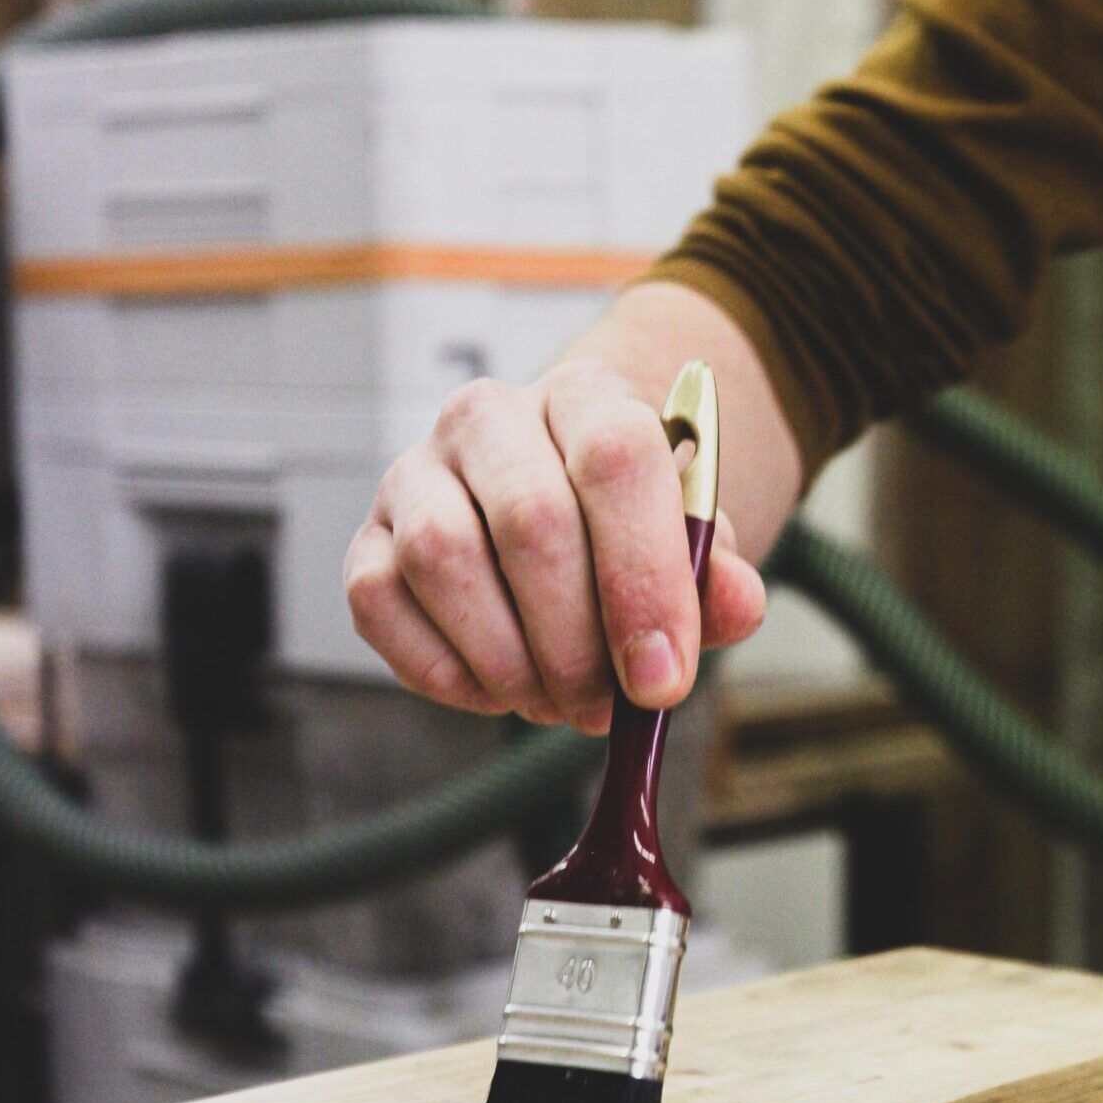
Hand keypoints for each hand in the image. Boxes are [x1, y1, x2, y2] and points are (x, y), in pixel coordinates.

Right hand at [344, 359, 767, 732]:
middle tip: (604, 705)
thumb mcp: (688, 550)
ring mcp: (415, 473)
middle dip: (576, 641)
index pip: (616, 458)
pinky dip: (444, 670)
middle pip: (530, 520)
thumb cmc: (625, 533)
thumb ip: (716, 578)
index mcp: (585, 396)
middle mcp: (489, 416)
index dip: (642, 578)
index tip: (661, 678)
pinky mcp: (366, 538)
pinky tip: (495, 687)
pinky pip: (380, 604)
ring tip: (553, 700)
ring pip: (445, 559)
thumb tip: (735, 605)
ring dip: (508, 659)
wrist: (558, 513)